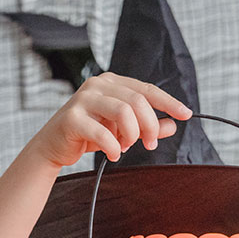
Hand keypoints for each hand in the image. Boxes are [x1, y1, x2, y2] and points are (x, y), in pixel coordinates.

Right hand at [27, 73, 191, 167]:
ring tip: (127, 148)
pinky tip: (113, 154)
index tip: (186, 114)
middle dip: (150, 125)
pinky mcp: (72, 117)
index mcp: (111, 83)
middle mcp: (97, 85)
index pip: (146, 89)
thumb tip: (172, 125)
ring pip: (123, 112)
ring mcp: (83, 99)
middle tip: (149, 144)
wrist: (53, 147)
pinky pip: (103, 132)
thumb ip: (146, 127)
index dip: (168, 102)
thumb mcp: (121, 131)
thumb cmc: (88, 136)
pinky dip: (113, 147)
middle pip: (138, 101)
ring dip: (132, 134)